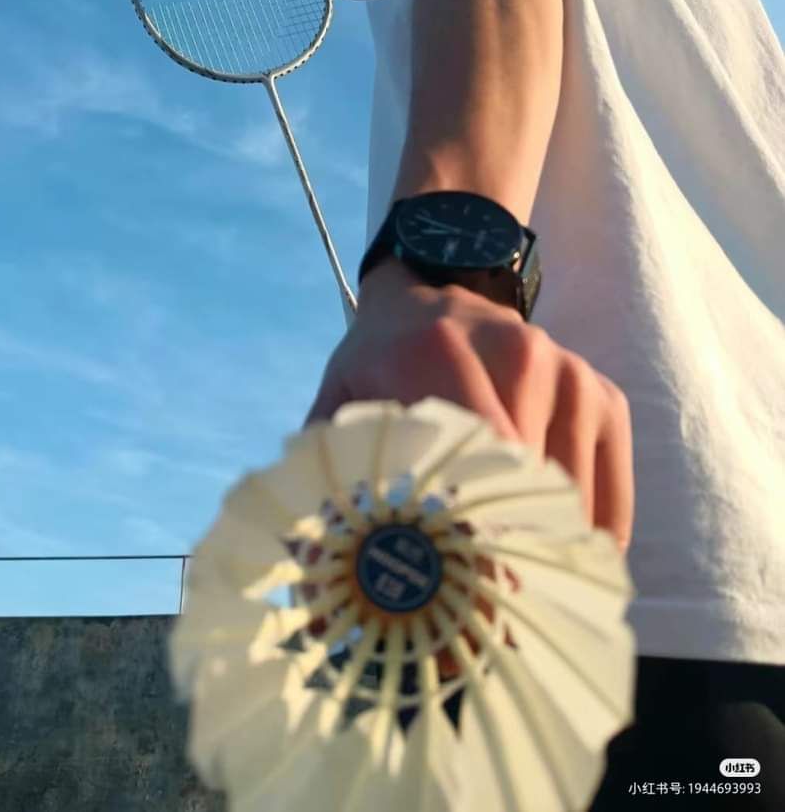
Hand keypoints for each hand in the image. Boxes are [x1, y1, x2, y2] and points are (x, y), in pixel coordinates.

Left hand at [300, 258, 634, 678]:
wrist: (439, 286)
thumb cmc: (380, 360)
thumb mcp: (338, 403)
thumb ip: (323, 481)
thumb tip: (313, 582)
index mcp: (434, 357)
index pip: (465, 473)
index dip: (465, 558)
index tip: (455, 624)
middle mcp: (516, 355)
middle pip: (524, 496)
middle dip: (506, 573)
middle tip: (483, 636)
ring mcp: (569, 374)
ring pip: (571, 506)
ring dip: (544, 559)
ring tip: (513, 601)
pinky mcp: (605, 394)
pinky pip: (610, 498)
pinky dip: (587, 544)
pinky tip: (553, 563)